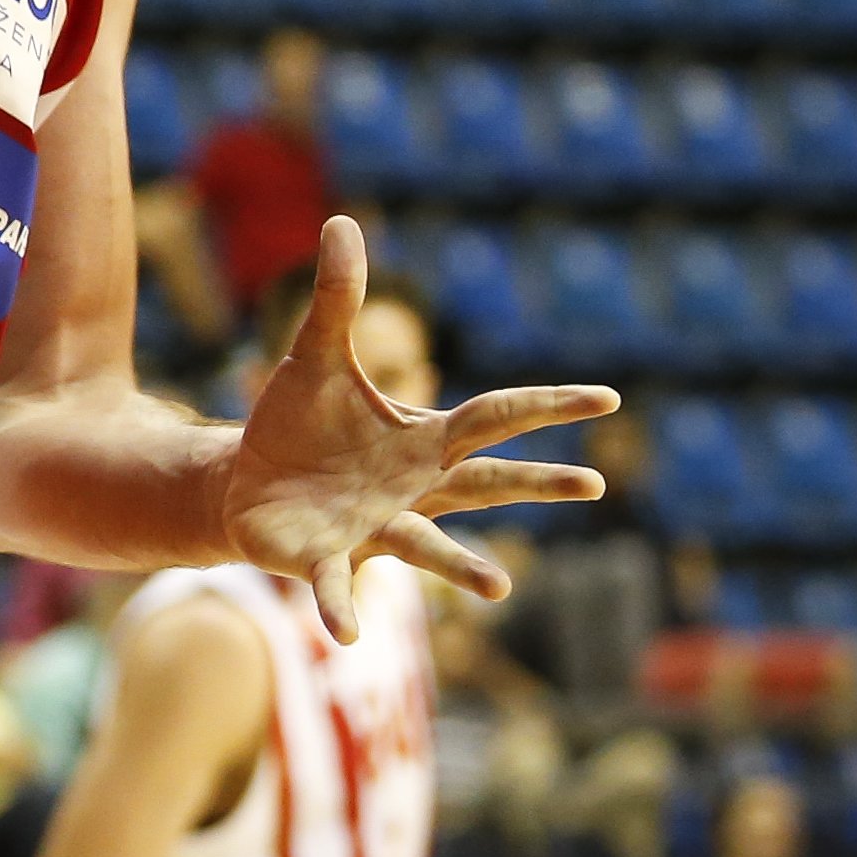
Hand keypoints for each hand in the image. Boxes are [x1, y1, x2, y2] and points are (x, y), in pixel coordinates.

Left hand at [220, 218, 615, 641]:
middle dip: (536, 482)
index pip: (494, 416)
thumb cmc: (295, 426)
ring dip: (460, 568)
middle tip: (598, 485)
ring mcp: (372, 527)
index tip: (610, 397)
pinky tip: (346, 636)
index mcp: (420, 440)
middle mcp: (410, 489)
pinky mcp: (323, 556)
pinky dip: (340, 607)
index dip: (548, 404)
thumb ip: (335, 295)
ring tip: (500, 587)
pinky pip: (335, 586)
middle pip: (484, 484)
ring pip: (424, 547)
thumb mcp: (314, 354)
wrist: (246, 484)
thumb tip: (342, 220)